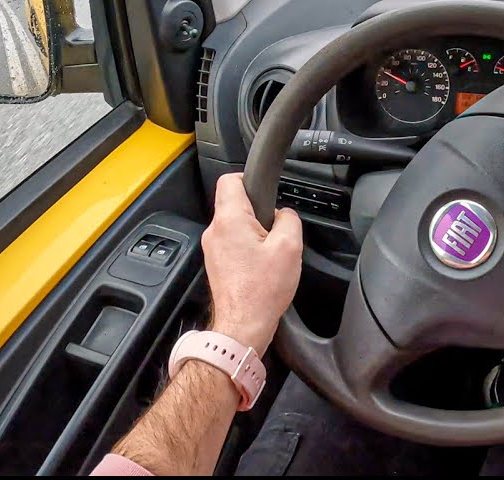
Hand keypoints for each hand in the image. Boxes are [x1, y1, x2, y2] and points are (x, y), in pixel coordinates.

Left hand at [201, 173, 302, 353]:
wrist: (243, 326)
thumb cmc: (261, 292)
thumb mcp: (290, 247)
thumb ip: (290, 219)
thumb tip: (285, 215)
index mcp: (230, 220)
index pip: (230, 179)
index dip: (249, 177)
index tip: (264, 188)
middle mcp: (215, 231)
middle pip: (234, 203)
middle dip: (258, 210)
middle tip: (275, 229)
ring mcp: (212, 249)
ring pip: (235, 225)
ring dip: (254, 232)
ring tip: (270, 252)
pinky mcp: (216, 264)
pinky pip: (232, 244)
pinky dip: (248, 248)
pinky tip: (262, 265)